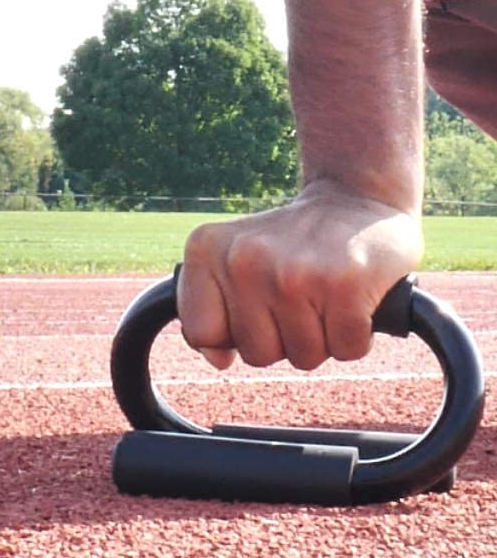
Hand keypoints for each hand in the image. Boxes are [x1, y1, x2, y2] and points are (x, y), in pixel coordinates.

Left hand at [177, 179, 423, 370]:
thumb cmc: (291, 242)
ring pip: (303, 357)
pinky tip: (352, 299)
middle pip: (256, 353)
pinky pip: (346, 350)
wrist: (355, 197)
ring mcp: (294, 272)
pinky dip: (355, 336)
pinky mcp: (345, 284)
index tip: (255, 306)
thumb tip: (217, 360)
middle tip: (298, 298)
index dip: (232, 333)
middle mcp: (245, 258)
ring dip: (321, 338)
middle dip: (282, 339)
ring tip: (324, 295)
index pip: (201, 333)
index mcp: (207, 249)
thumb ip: (212, 308)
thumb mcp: (233, 258)